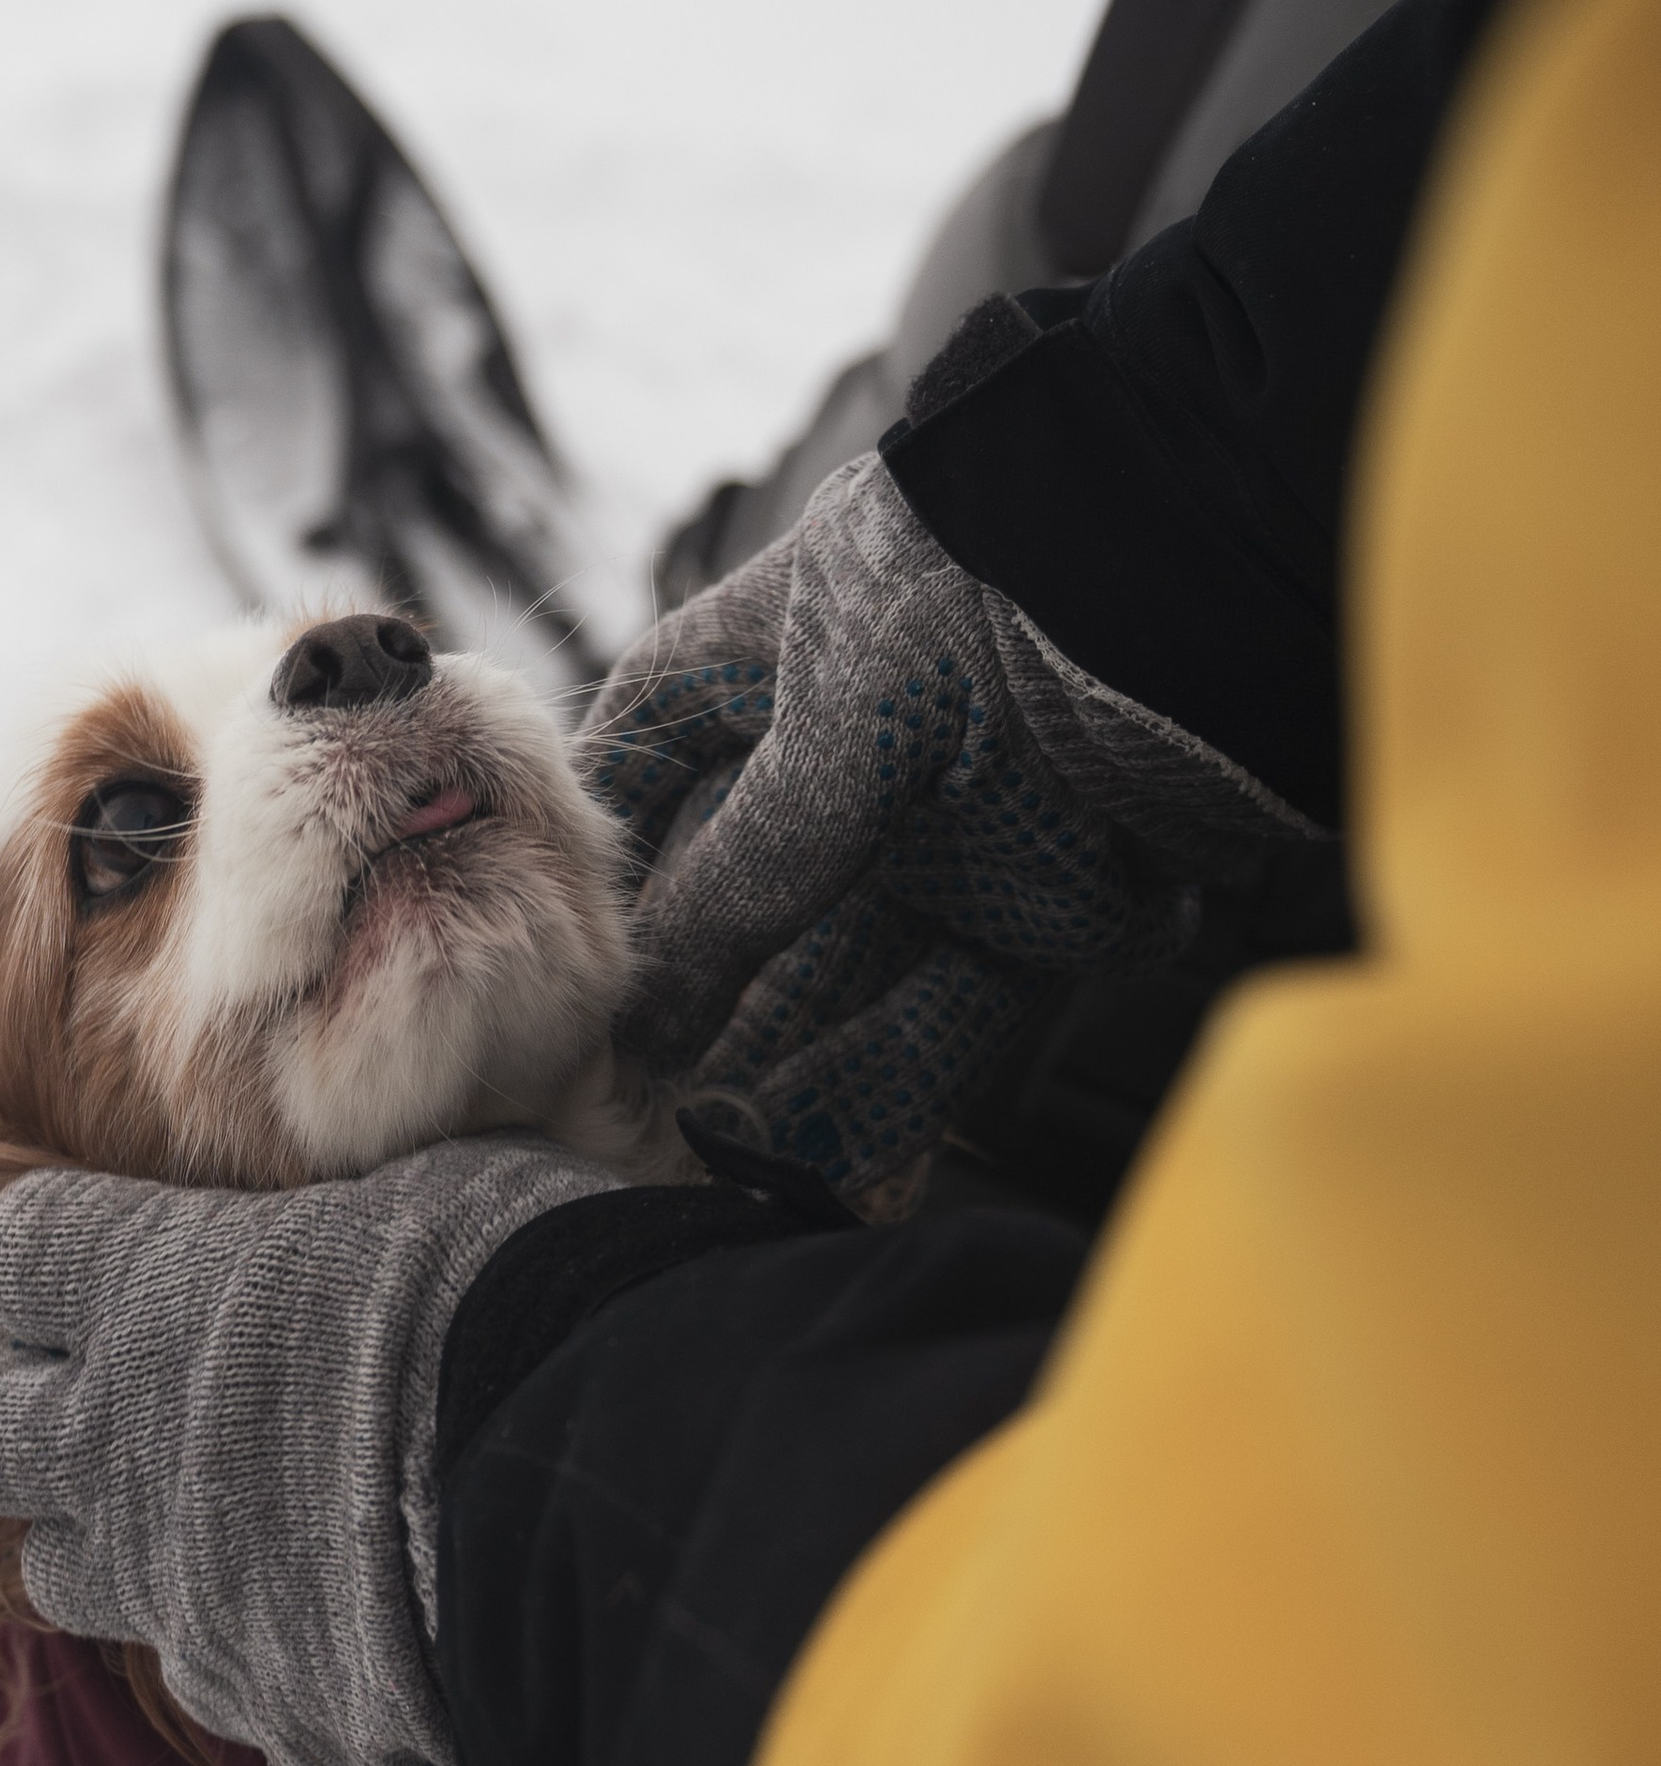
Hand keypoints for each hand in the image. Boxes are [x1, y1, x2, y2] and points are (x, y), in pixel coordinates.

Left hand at [0, 1139, 617, 1765]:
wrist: (603, 1488)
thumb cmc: (527, 1287)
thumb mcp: (427, 1183)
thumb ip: (334, 1211)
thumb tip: (354, 1200)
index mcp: (152, 1285)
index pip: (15, 1255)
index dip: (69, 1260)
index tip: (135, 1260)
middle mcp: (124, 1443)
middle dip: (37, 1419)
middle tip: (135, 1403)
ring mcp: (175, 1586)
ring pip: (61, 1577)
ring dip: (120, 1543)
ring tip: (225, 1519)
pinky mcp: (256, 1695)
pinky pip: (214, 1671)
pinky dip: (257, 1641)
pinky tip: (347, 1610)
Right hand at [582, 452, 1316, 1204]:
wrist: (1226, 601)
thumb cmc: (997, 615)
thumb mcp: (831, 743)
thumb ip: (735, 888)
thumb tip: (638, 1019)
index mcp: (788, 650)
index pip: (658, 735)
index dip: (597, 828)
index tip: (540, 932)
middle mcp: (862, 746)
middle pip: (741, 893)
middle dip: (683, 998)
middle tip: (613, 1097)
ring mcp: (950, 836)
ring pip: (834, 977)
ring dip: (768, 1069)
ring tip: (696, 1156)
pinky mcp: (1041, 917)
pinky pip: (939, 1023)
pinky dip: (879, 1097)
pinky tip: (807, 1164)